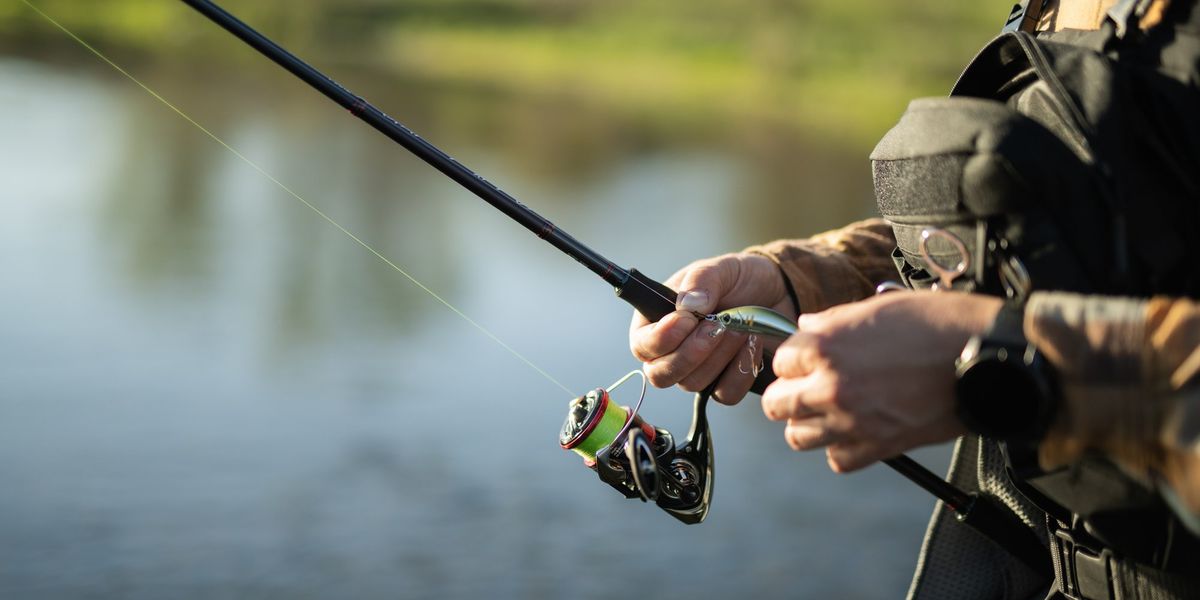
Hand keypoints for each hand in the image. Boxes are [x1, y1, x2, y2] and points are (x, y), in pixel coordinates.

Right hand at [629, 252, 792, 404]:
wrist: (776, 293)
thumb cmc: (739, 279)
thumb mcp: (720, 269)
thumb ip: (701, 281)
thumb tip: (689, 307)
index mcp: (656, 322)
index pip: (642, 346)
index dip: (660, 339)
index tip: (687, 320)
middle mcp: (671, 352)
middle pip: (660, 375)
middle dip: (690, 353)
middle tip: (718, 326)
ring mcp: (697, 371)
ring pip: (693, 383)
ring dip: (720, 356)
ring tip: (741, 327)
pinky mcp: (724, 383)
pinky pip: (725, 394)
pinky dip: (740, 371)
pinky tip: (751, 344)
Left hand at [761, 291, 1002, 471]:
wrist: (986, 358)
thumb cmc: (938, 324)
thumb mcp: (879, 306)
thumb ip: (834, 321)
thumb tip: (806, 327)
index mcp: (826, 346)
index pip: (780, 360)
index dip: (794, 359)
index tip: (806, 360)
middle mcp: (831, 386)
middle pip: (777, 404)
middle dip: (787, 394)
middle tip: (804, 388)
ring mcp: (852, 421)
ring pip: (798, 437)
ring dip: (807, 424)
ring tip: (825, 412)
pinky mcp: (878, 447)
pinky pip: (837, 460)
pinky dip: (842, 448)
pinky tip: (855, 430)